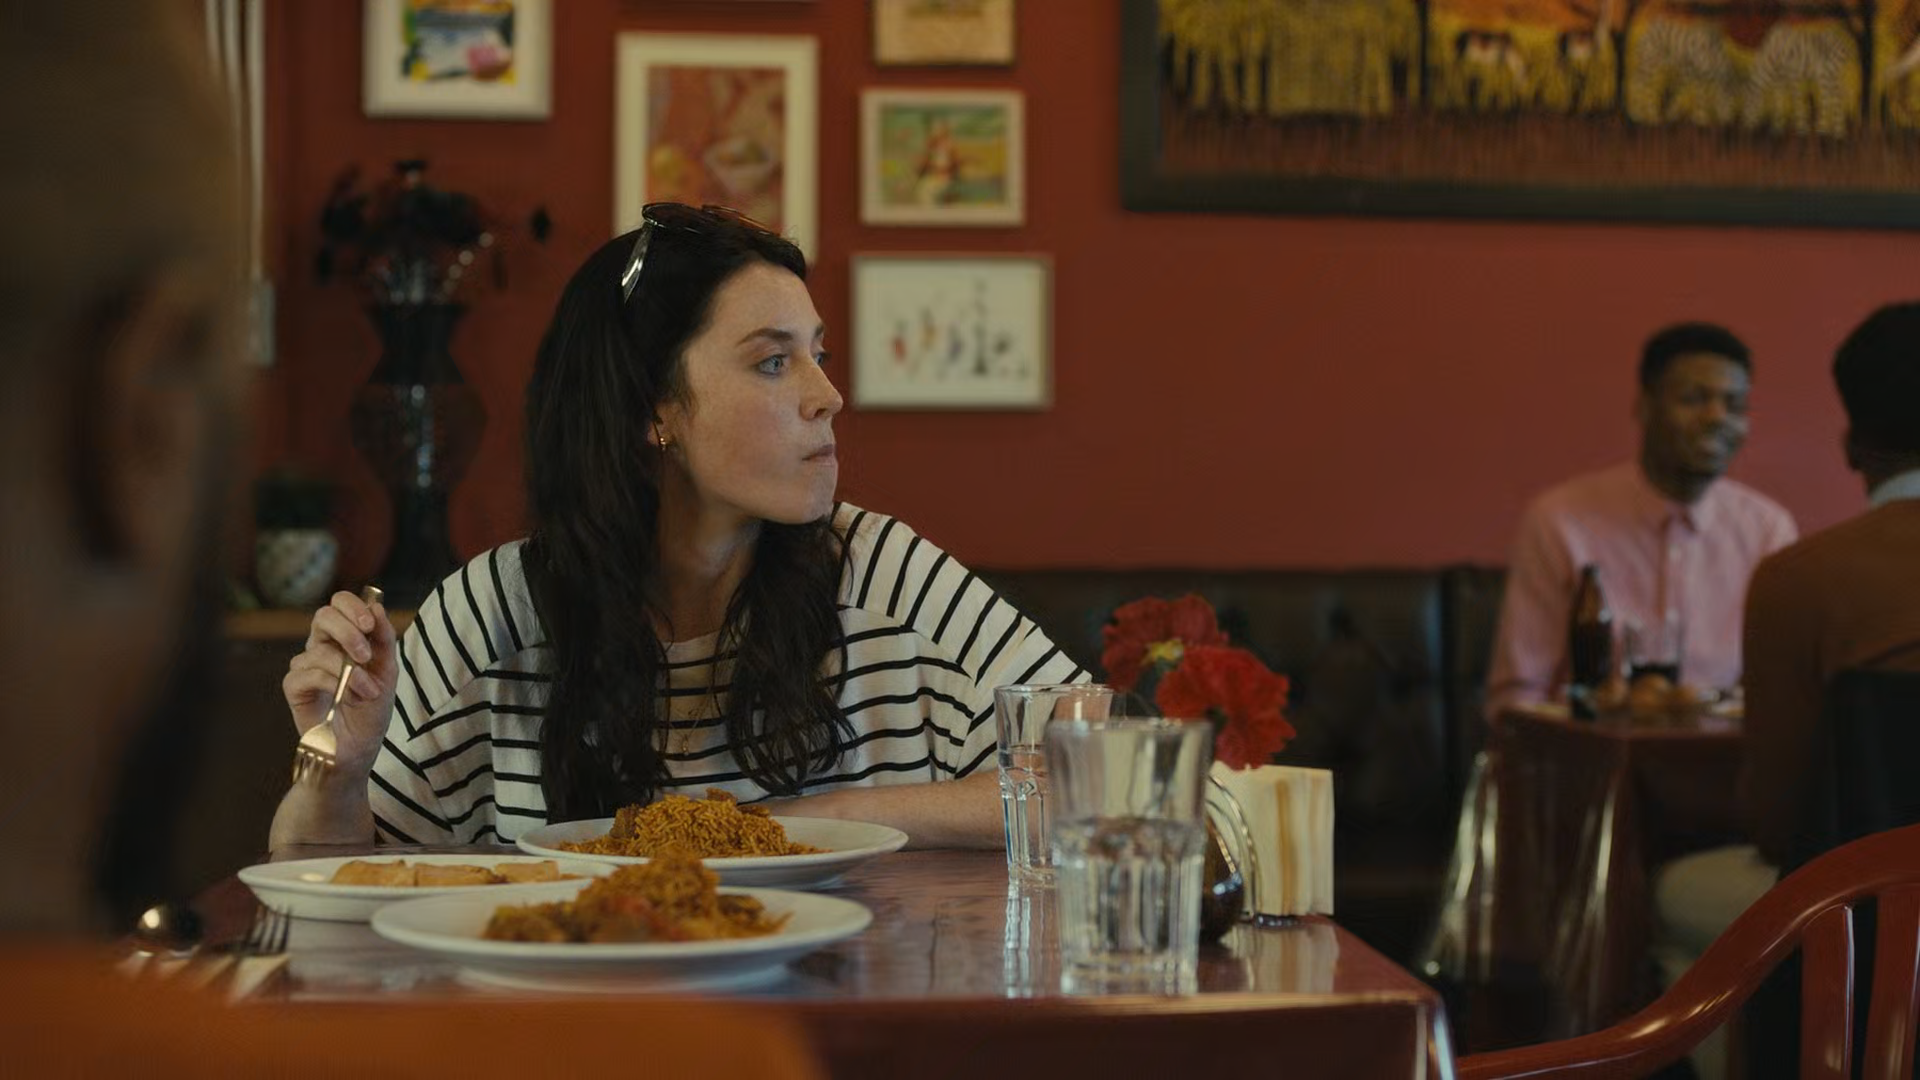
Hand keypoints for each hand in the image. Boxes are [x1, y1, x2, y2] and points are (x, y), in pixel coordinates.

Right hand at [282, 590, 399, 770]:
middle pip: (323, 615)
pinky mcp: (294, 687)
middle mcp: (323, 646)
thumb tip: (377, 606)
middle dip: (348, 630)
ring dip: (350, 671)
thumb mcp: (387, 671)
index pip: (340, 604)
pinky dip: (332, 684)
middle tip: (365, 655)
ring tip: (366, 692)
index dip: (353, 606)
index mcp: (345, 637)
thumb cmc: (372, 709)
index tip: (370, 623)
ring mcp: (306, 665)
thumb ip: (383, 639)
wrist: (359, 748)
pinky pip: (307, 673)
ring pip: (320, 648)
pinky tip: (344, 698)